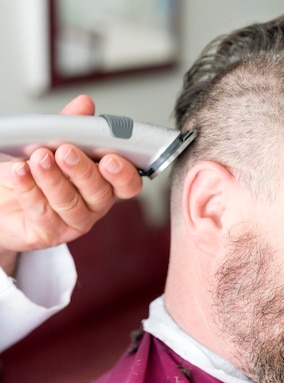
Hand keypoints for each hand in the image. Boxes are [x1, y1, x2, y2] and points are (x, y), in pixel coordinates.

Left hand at [0, 95, 142, 274]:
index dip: (124, 174)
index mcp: (105, 181)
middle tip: (66, 151)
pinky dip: (30, 189)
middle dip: (83, 170)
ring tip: (39, 158)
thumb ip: (71, 125)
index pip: (128, 184)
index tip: (111, 159)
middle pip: (100, 193)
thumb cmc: (34, 169)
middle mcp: (95, 203)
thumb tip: (85, 105)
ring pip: (70, 203)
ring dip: (53, 178)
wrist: (2, 195)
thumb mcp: (51, 142)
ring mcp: (74, 221)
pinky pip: (42, 213)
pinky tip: (21, 172)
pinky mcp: (48, 233)